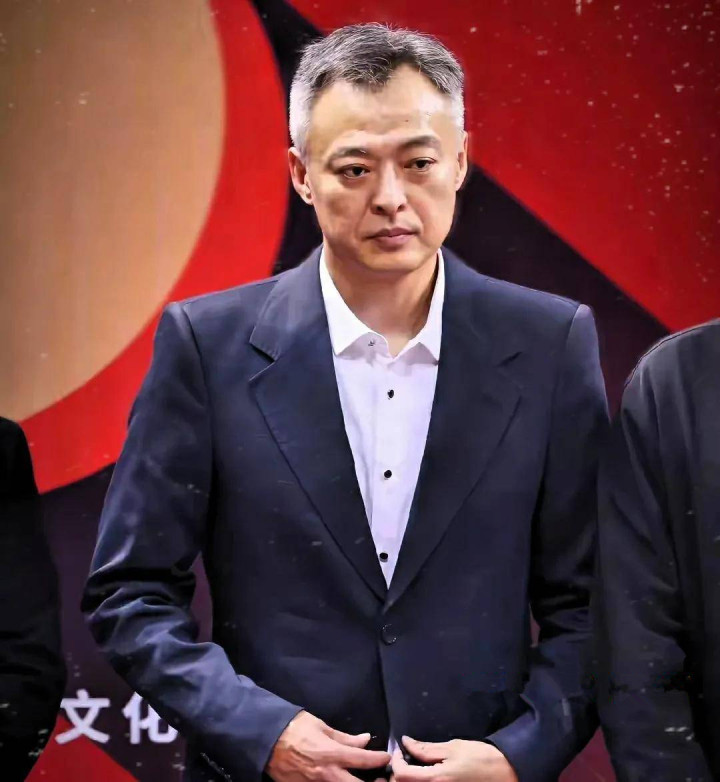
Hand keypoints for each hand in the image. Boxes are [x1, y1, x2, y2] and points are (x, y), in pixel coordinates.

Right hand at [267, 711, 391, 781]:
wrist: (268, 740)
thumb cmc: (296, 728)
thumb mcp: (322, 726)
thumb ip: (345, 737)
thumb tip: (364, 740)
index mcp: (333, 754)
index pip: (364, 760)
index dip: (379, 759)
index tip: (386, 757)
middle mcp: (328, 774)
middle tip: (380, 778)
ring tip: (362, 781)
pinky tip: (342, 780)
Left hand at [391, 736, 517, 781]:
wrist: (506, 774)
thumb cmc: (481, 758)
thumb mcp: (453, 747)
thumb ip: (426, 748)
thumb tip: (405, 742)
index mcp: (437, 780)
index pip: (402, 775)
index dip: (395, 761)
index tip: (399, 750)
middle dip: (399, 772)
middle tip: (404, 758)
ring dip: (408, 778)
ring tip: (413, 766)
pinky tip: (424, 774)